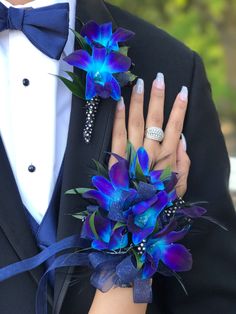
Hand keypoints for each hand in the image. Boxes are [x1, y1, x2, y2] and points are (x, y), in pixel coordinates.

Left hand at [109, 73, 189, 197]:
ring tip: (139, 83)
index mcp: (167, 160)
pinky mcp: (116, 159)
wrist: (134, 218)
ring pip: (136, 123)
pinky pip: (117, 134)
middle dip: (158, 99)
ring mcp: (132, 155)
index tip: (182, 91)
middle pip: (155, 121)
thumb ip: (183, 163)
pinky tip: (119, 101)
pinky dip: (118, 117)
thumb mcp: (179, 187)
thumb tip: (182, 139)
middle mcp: (150, 154)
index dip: (179, 109)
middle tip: (159, 79)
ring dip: (138, 102)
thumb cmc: (159, 201)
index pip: (175, 128)